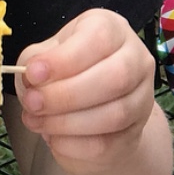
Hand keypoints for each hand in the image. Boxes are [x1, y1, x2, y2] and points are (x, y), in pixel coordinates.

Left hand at [14, 8, 156, 174]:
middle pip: (115, 78)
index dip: (65, 59)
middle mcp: (136, 59)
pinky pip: (107, 144)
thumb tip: (31, 79)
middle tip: (32, 103)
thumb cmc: (65, 71)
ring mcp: (142, 98)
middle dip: (66, 95)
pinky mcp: (135, 133)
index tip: (33, 74)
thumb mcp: (46, 55)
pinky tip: (52, 138)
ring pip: (114, 115)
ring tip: (35, 121)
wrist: (90, 106)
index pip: (100, 38)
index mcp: (112, 30)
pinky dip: (73, 144)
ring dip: (66, 122)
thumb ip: (35, 61)